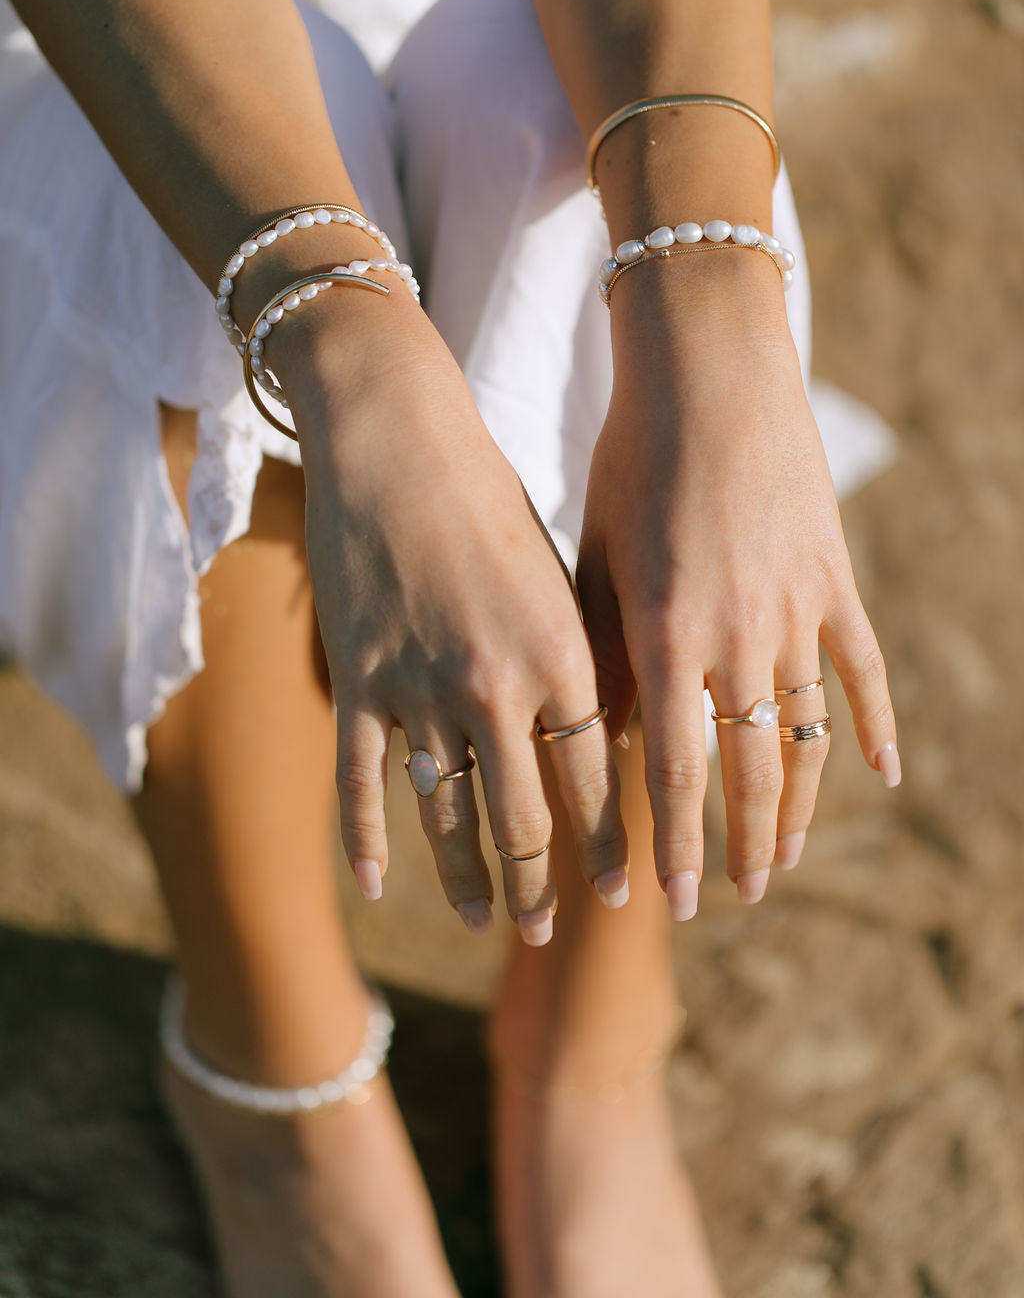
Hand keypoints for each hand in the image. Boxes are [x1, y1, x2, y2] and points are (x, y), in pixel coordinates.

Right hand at [276, 294, 627, 942]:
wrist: (394, 439)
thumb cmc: (491, 500)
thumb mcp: (556, 578)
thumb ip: (577, 663)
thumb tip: (603, 743)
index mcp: (563, 656)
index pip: (597, 781)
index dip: (612, 845)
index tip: (624, 892)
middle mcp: (496, 686)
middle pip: (525, 818)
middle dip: (544, 885)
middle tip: (550, 928)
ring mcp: (419, 690)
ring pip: (449, 816)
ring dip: (470, 879)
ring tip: (483, 921)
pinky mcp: (358, 682)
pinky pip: (363, 785)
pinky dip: (368, 841)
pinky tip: (376, 887)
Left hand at [576, 255, 897, 917]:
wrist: (708, 372)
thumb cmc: (629, 459)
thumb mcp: (596, 556)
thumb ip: (598, 651)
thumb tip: (591, 740)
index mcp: (665, 635)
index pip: (673, 772)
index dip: (677, 845)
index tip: (677, 902)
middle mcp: (737, 637)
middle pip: (749, 771)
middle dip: (741, 844)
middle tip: (737, 896)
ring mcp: (797, 611)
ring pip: (807, 735)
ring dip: (801, 805)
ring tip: (788, 857)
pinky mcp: (836, 580)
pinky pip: (863, 670)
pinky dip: (876, 723)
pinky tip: (884, 772)